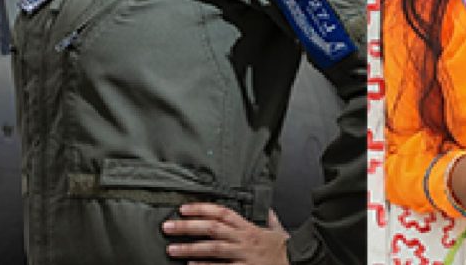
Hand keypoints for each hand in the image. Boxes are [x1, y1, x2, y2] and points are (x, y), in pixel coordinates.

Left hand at [161, 204, 288, 263]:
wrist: (298, 263)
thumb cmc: (284, 250)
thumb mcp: (277, 230)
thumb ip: (268, 217)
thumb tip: (266, 207)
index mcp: (249, 227)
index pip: (222, 213)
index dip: (201, 208)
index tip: (183, 208)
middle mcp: (244, 240)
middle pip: (212, 229)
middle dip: (188, 227)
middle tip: (167, 227)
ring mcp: (243, 256)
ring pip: (213, 249)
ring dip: (190, 248)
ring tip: (171, 249)